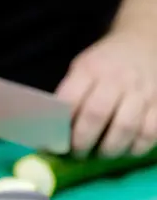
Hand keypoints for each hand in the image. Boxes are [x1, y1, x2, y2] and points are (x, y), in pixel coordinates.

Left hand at [56, 30, 156, 156]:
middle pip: (96, 114)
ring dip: (108, 149)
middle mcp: (118, 79)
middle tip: (77, 154)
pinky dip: (134, 148)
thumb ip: (69, 97)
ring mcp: (142, 92)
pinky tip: (123, 149)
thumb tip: (52, 134)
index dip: (61, 126)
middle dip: (82, 142)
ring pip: (125, 127)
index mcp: (90, 69)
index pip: (71, 99)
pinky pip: (149, 134)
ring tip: (99, 154)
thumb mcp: (81, 70)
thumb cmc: (104, 66)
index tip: (57, 143)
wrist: (143, 45)